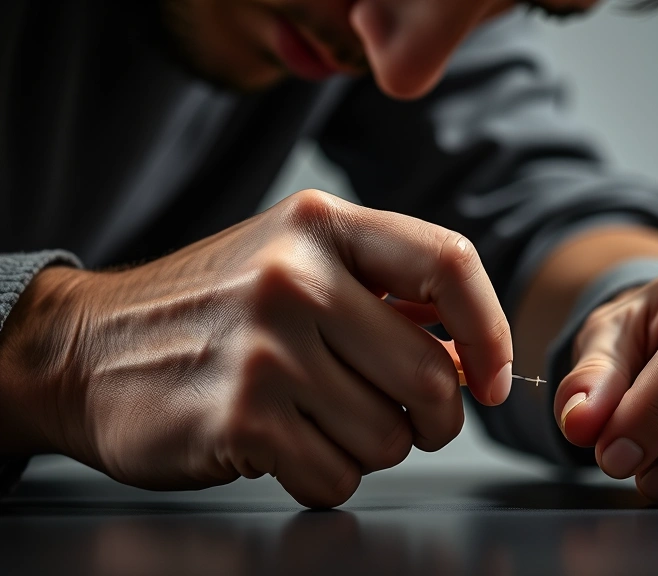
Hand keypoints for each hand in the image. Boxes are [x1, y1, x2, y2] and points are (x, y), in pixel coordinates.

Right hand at [0, 189, 511, 506]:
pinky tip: (285, 446)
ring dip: (370, 448)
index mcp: (321, 226)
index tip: (491, 378)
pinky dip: (325, 478)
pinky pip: (338, 478)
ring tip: (320, 420)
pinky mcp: (241, 419)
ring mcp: (267, 349)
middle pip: (433, 375)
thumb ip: (383, 291)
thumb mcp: (293, 261)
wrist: (86, 348)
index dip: (490, 331)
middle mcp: (297, 277)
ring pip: (389, 438)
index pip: (449, 264)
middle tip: (404, 420)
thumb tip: (472, 354)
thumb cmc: (212, 309)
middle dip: (433, 418)